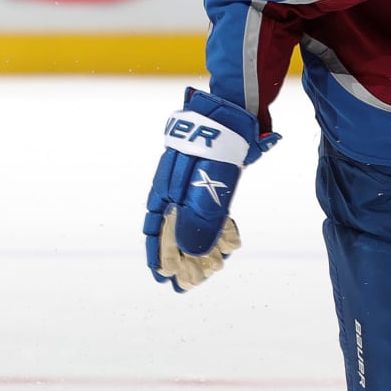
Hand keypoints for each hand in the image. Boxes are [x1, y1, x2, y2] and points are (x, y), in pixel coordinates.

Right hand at [145, 88, 276, 291]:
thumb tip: (195, 253)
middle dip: (180, 257)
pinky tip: (228, 240)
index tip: (161, 278)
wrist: (234, 109)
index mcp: (167, 188)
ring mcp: (196, 180)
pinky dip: (218, 226)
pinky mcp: (215, 176)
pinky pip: (212, 207)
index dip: (157, 255)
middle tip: (187, 281)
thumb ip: (201, 217)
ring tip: (210, 267)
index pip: (156, 228)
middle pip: (174, 228)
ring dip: (200, 245)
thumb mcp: (208, 183)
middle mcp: (177, 187)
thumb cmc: (217, 143)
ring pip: (194, 220)